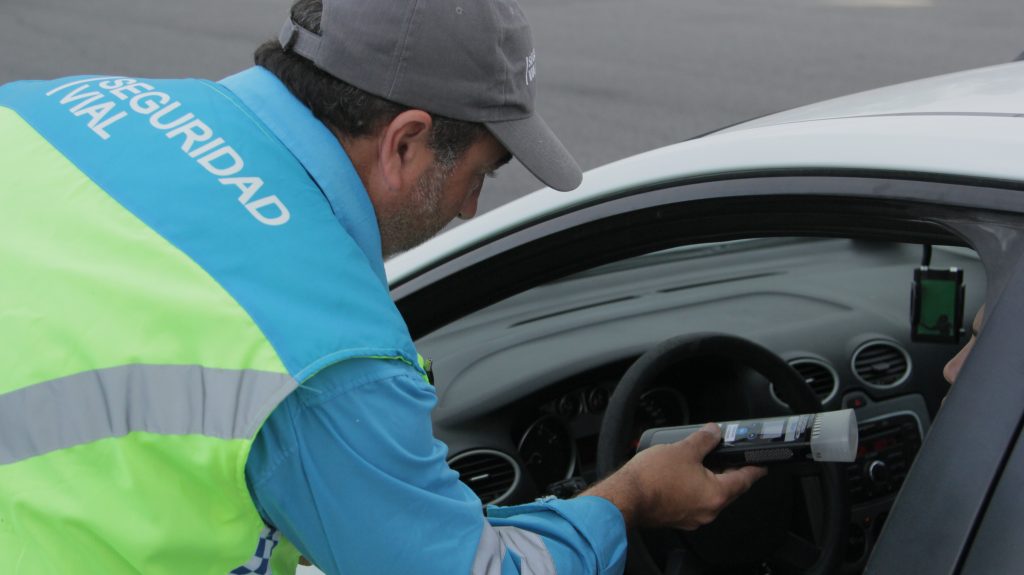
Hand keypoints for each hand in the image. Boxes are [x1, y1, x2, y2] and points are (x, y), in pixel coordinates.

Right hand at [582, 422, 766, 529]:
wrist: (625, 497)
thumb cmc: (652, 478)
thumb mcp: (683, 449)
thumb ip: (704, 439)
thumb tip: (714, 432)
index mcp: (716, 494)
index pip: (745, 480)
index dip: (754, 468)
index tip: (761, 464)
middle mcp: (708, 510)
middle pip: (729, 489)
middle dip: (730, 470)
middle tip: (729, 455)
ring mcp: (693, 517)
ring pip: (710, 495)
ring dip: (710, 479)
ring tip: (702, 460)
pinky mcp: (677, 517)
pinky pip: (694, 501)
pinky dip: (695, 488)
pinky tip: (684, 475)